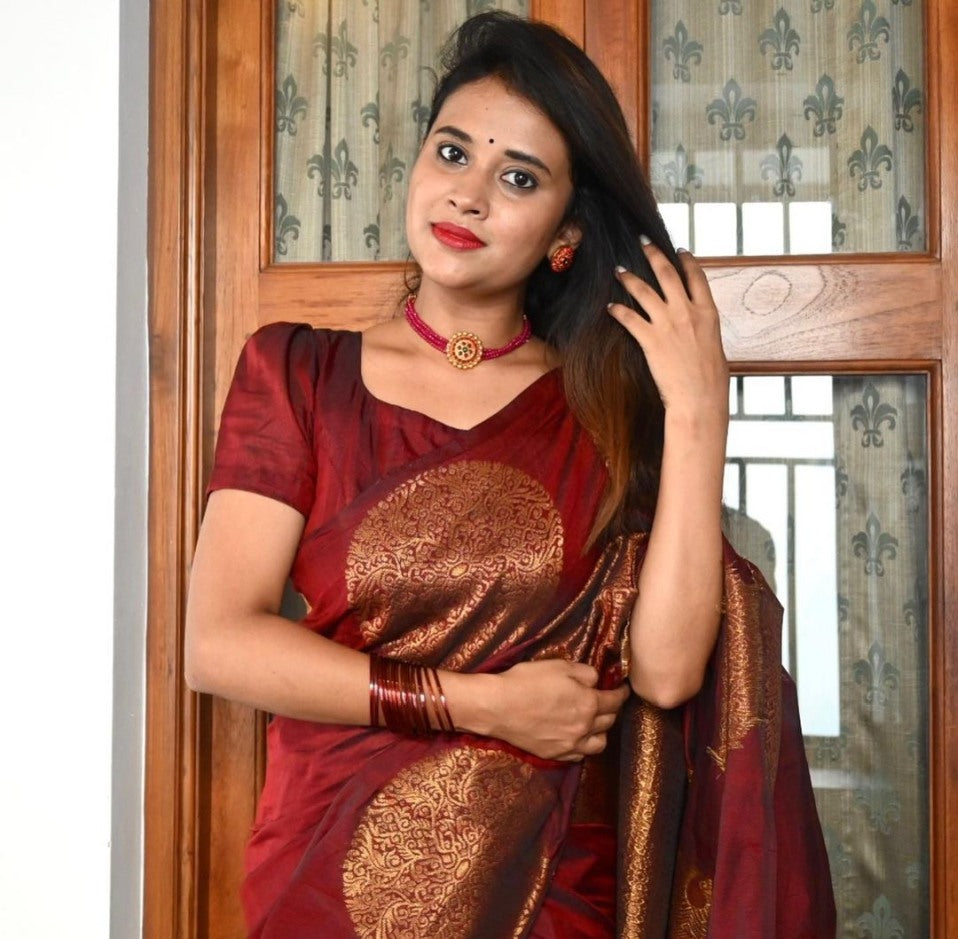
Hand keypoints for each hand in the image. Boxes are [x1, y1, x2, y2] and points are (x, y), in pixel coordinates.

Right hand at [485, 659, 629, 760]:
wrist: (498, 706)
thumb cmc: (527, 681)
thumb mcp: (559, 666)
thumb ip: (584, 672)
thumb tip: (595, 681)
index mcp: (588, 703)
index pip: (615, 700)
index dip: (621, 693)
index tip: (623, 688)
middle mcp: (584, 727)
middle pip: (609, 721)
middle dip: (612, 710)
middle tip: (607, 701)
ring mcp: (569, 744)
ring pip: (599, 743)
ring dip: (601, 731)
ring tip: (595, 722)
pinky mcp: (554, 754)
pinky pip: (579, 755)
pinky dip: (584, 746)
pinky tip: (577, 737)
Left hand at [607, 241, 728, 419]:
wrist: (699, 399)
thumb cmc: (711, 381)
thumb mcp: (715, 348)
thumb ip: (704, 331)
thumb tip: (699, 327)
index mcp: (708, 313)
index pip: (697, 277)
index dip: (687, 260)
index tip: (678, 250)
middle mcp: (687, 312)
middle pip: (668, 274)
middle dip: (654, 254)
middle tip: (643, 242)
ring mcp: (668, 324)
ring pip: (644, 291)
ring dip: (629, 278)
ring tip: (618, 269)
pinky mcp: (650, 340)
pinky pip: (629, 318)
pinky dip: (618, 311)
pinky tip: (610, 307)